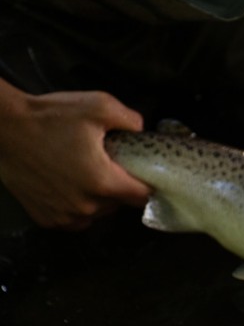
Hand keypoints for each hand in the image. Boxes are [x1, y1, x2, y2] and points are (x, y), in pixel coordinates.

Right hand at [0, 87, 149, 229]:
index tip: (144, 174)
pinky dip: (77, 207)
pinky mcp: (47, 219)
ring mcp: (65, 215)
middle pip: (119, 204)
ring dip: (98, 199)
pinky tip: (71, 187)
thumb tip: (142, 130)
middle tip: (108, 165)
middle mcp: (86, 206)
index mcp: (104, 182)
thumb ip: (129, 119)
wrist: (4, 128)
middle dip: (119, 187)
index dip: (147, 185)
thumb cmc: (50, 117)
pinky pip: (75, 219)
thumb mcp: (98, 106)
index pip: (142, 196)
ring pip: (98, 214)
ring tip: (86, 174)